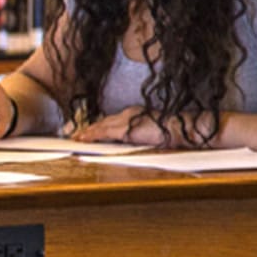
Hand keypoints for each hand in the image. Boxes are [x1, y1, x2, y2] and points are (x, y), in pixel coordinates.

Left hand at [73, 106, 206, 146]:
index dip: (99, 127)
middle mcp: (127, 113)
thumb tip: (131, 142)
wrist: (179, 130)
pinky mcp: (125, 128)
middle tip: (77, 135)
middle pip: (104, 121)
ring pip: (101, 125)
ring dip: (88, 132)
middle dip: (90, 129)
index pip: (112, 120)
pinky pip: (104, 132)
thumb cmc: (170, 133)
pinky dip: (92, 135)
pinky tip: (83, 139)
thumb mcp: (150, 132)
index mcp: (134, 113)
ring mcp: (125, 119)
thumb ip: (138, 135)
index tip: (88, 132)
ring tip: (77, 138)